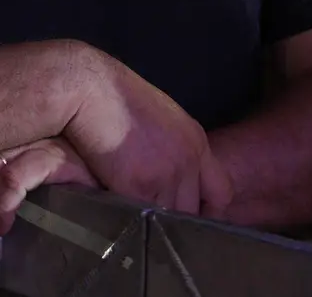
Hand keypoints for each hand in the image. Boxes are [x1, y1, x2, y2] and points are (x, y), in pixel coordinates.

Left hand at [0, 137, 97, 256]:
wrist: (146, 154)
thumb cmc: (99, 170)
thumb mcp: (44, 184)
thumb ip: (9, 193)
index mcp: (9, 137)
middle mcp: (18, 132)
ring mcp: (39, 137)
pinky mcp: (64, 151)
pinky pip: (21, 172)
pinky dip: (6, 199)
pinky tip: (2, 225)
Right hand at [62, 48, 232, 217]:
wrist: (90, 89)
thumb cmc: (115, 97)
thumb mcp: (160, 117)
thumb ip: (173, 148)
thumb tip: (165, 177)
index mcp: (196, 142)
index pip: (221, 191)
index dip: (206, 209)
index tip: (190, 215)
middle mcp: (189, 160)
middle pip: (194, 211)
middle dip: (175, 219)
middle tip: (153, 220)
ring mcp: (167, 174)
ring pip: (169, 219)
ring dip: (152, 222)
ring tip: (131, 214)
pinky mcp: (140, 186)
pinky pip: (142, 217)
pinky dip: (131, 218)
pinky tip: (117, 209)